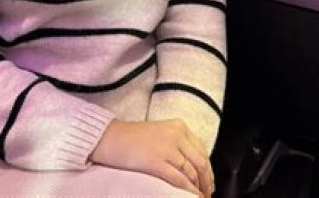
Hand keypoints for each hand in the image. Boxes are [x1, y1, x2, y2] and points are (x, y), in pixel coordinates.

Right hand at [90, 118, 213, 196]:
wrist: (110, 137)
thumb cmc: (132, 138)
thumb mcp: (161, 133)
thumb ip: (177, 143)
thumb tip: (193, 166)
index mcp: (179, 126)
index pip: (202, 150)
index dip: (208, 168)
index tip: (209, 181)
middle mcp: (176, 134)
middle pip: (201, 162)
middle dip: (206, 181)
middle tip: (207, 193)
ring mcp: (167, 147)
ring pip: (192, 172)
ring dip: (198, 188)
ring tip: (199, 197)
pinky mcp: (157, 161)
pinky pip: (179, 179)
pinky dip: (188, 190)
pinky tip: (191, 197)